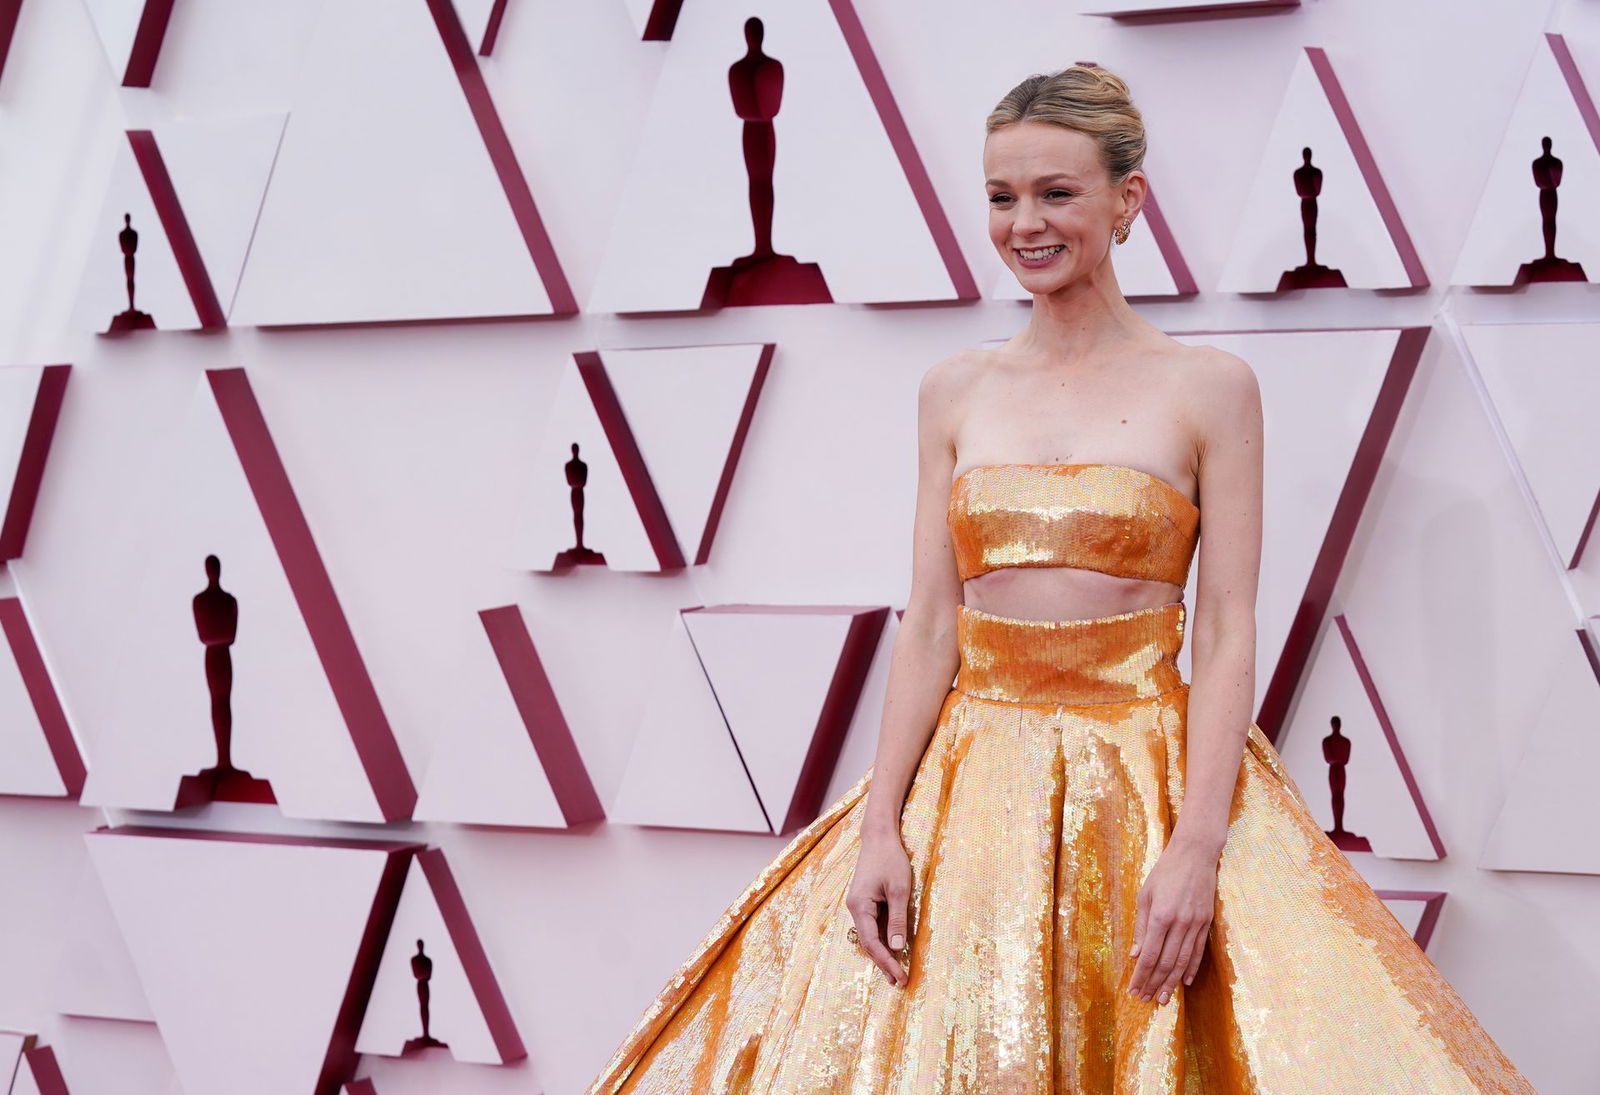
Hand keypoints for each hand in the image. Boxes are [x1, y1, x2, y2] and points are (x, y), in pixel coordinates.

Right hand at [844, 827, 912, 987]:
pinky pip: (872, 926)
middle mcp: (855, 908)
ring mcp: (858, 905)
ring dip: (883, 954)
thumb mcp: (899, 889)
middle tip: (899, 982)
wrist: (879, 836)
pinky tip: (891, 950)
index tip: (900, 976)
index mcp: (859, 906)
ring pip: (869, 936)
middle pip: (868, 943)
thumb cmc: (890, 859)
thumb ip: (897, 919)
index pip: (872, 943)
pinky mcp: (864, 901)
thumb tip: (897, 948)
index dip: (886, 962)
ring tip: (896, 972)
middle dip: (884, 963)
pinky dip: (882, 940)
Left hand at [1127, 833, 1218, 1004]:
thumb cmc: (1165, 872)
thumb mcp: (1145, 895)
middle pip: (1166, 963)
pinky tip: (1185, 982)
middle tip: (1146, 1000)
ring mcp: (1195, 924)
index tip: (1134, 990)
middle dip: (1154, 984)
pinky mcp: (1206, 923)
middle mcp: (1179, 923)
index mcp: (1160, 916)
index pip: (1149, 955)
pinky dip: (1191, 969)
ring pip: (1183, 961)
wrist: (1195, 855)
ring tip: (1164, 998)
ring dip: (1172, 982)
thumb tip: (1135, 955)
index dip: (1141, 975)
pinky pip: (1198, 951)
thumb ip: (1141, 927)